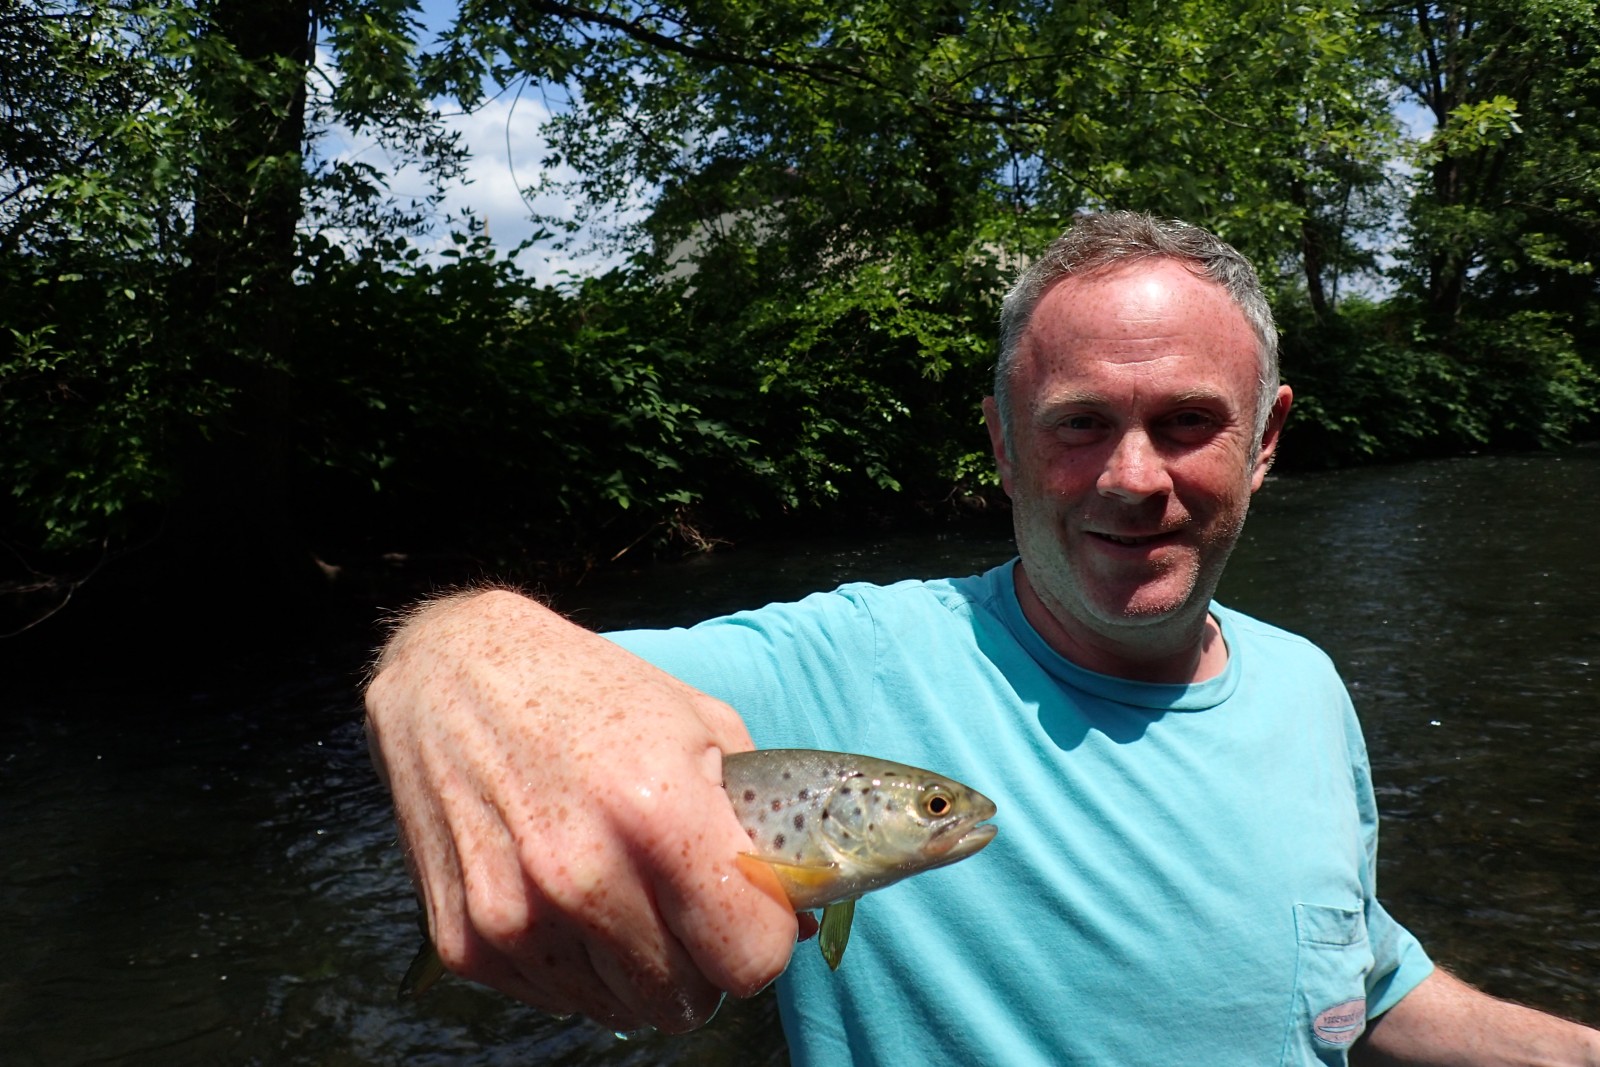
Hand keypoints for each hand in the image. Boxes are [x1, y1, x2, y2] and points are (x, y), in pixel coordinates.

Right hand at [365, 589, 801, 1032]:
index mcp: (659, 817)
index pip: (750, 960)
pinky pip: (556, 998)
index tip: (747, 914)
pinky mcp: (467, 942)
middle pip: (686, 1002)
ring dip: (634, 968)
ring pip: (622, 1011)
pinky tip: (560, 891)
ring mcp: (516, 917)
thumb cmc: (592, 693)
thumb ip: (758, 828)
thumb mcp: (701, 728)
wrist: (452, 676)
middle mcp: (582, 878)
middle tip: (681, 904)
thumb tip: (798, 922)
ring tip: (617, 887)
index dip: (761, 941)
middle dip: (699, 963)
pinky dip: (573, 964)